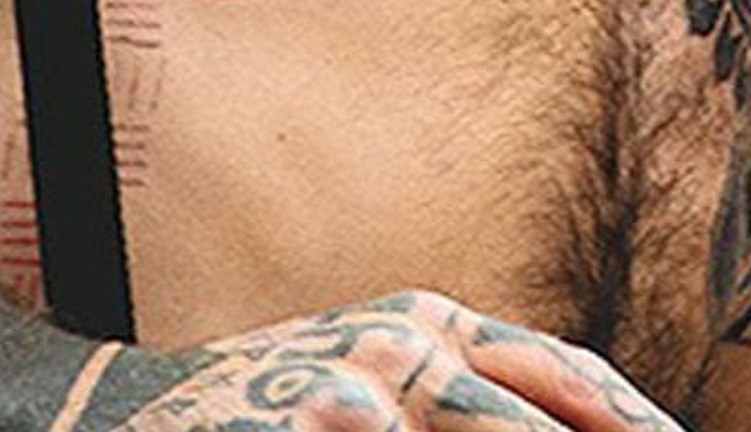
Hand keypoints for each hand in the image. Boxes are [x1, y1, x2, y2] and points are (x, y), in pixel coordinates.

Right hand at [102, 290, 685, 431]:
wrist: (127, 413)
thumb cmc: (276, 408)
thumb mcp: (379, 382)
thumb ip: (463, 398)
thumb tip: (582, 419)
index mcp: (431, 327)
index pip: (554, 367)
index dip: (622, 413)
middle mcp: (399, 346)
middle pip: (521, 407)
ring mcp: (343, 386)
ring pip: (465, 422)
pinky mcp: (286, 420)